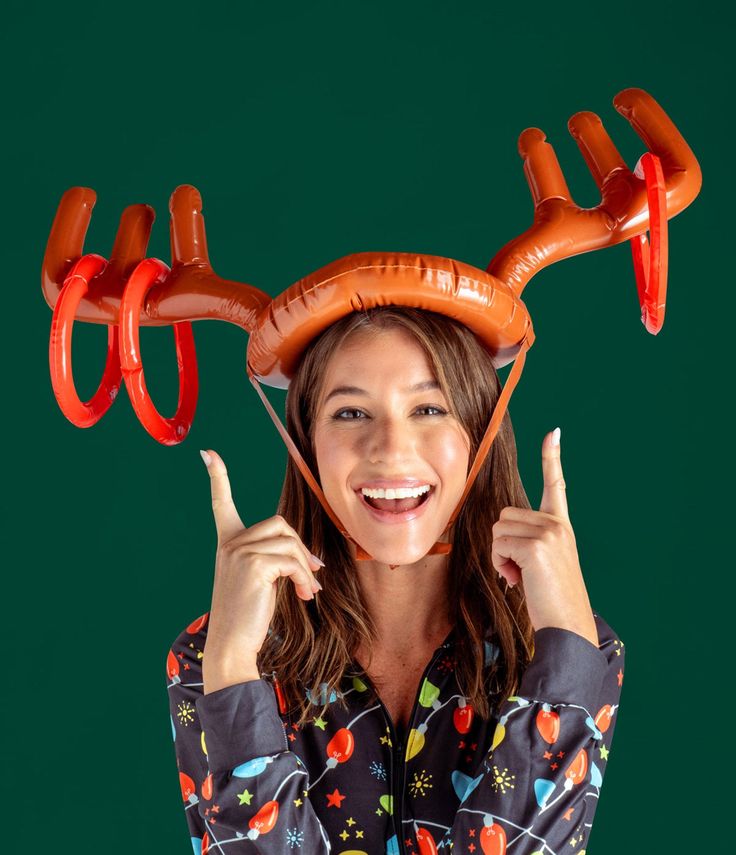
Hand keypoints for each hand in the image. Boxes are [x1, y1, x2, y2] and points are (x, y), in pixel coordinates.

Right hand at [199, 449, 323, 689]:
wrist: (232, 646)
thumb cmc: (248, 617)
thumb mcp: (262, 581)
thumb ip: (278, 560)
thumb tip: (314, 560)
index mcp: (227, 543)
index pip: (221, 504)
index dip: (218, 478)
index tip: (208, 454)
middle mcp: (229, 543)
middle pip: (279, 524)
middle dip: (301, 548)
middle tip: (312, 575)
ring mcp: (239, 551)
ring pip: (289, 542)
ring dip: (305, 567)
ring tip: (308, 591)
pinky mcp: (253, 564)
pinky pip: (292, 560)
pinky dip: (304, 577)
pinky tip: (304, 595)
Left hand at [491, 429, 597, 646]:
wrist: (567, 625)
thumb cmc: (551, 599)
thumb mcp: (543, 563)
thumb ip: (528, 541)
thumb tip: (502, 538)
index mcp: (560, 525)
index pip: (556, 485)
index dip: (552, 458)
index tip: (554, 433)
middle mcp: (556, 524)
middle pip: (504, 516)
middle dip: (502, 544)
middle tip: (520, 570)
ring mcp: (549, 532)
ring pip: (498, 530)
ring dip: (500, 555)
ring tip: (522, 575)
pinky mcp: (536, 545)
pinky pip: (499, 545)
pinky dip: (501, 564)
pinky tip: (519, 580)